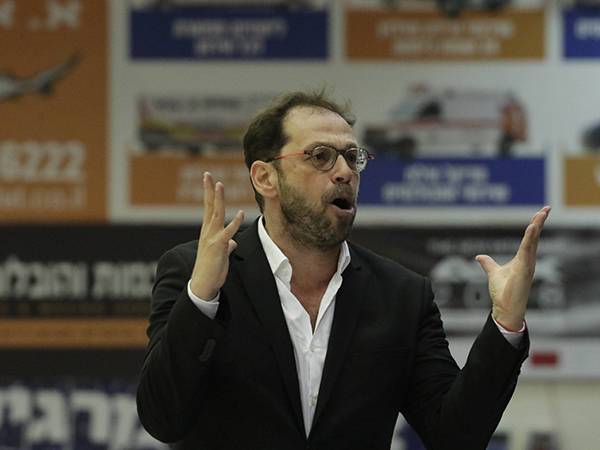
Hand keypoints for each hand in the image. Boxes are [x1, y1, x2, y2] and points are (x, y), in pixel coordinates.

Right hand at [190, 172, 244, 299]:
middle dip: (209, 190)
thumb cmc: (211, 270)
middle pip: (209, 207)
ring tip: (219, 185)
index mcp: (207, 232)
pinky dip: (234, 223)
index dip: (209, 194)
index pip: (207, 208)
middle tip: (208, 175)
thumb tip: (233, 242)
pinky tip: (240, 213)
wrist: (203, 285)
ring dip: (218, 199)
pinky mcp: (218, 246)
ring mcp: (212, 238)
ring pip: (216, 214)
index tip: (208, 180)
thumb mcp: (221, 255)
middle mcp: (208, 232)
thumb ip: (226, 245)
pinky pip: (227, 232)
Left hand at [475, 206, 550, 330]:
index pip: (529, 239)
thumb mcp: (493, 273)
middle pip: (535, 237)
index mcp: (522, 259)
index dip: (535, 226)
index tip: (540, 213)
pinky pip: (528, 251)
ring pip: (533, 242)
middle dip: (540, 222)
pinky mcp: (525, 270)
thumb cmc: (503, 292)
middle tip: (546, 207)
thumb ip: (488, 264)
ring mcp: (528, 265)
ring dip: (537, 227)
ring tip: (541, 214)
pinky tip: (532, 228)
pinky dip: (530, 240)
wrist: (505, 308)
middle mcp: (528, 260)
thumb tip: (479, 256)